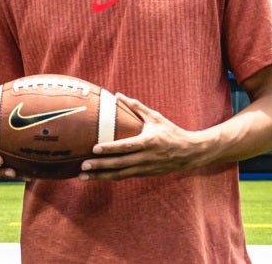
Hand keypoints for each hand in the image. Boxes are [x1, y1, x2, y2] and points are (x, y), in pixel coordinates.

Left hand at [77, 93, 205, 181]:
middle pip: (119, 163)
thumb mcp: (155, 118)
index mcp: (148, 142)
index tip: (94, 148)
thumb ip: (136, 107)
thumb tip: (118, 95)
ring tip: (82, 176)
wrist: (189, 153)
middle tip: (82, 166)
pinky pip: (123, 176)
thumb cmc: (170, 132)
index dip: (110, 148)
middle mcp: (145, 158)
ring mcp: (144, 168)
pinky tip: (96, 177)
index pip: (126, 146)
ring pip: (119, 174)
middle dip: (100, 165)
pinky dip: (109, 177)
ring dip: (100, 176)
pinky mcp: (144, 174)